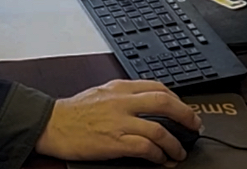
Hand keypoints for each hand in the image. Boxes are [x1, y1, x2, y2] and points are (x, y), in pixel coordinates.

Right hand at [34, 80, 201, 164]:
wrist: (51, 124)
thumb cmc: (73, 112)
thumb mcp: (101, 93)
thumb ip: (123, 95)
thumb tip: (146, 102)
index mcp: (119, 87)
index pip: (157, 87)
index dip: (177, 99)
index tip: (184, 110)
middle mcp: (121, 101)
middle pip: (164, 102)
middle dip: (185, 115)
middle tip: (194, 127)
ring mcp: (119, 122)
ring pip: (158, 128)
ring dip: (174, 143)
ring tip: (179, 152)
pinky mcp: (114, 142)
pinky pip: (145, 147)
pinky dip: (158, 155)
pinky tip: (161, 160)